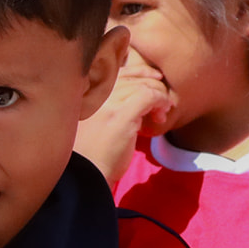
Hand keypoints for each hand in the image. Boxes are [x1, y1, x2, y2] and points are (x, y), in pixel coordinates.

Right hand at [77, 67, 172, 187]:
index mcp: (85, 93)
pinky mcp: (121, 115)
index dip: (139, 71)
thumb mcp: (94, 123)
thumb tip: (135, 94)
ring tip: (162, 114)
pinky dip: (161, 101)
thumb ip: (107, 105)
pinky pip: (149, 96)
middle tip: (163, 104)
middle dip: (153, 86)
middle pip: (133, 78)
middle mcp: (94, 93)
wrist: (86, 176)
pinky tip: (162, 115)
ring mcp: (107, 103)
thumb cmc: (91, 154)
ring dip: (159, 97)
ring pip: (143, 85)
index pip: (117, 71)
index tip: (155, 78)